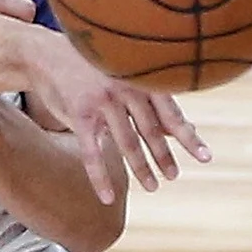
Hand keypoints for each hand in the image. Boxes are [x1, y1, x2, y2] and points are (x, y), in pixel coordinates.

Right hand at [22, 22, 207, 199]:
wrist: (45, 53)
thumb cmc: (93, 69)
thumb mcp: (125, 79)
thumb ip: (153, 103)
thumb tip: (185, 130)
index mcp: (141, 78)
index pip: (171, 112)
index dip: (188, 137)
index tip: (206, 157)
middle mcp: (125, 88)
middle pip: (151, 130)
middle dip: (163, 157)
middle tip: (174, 176)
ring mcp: (102, 101)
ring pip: (126, 143)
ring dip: (141, 168)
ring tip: (153, 186)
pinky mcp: (78, 114)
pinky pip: (92, 153)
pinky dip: (100, 177)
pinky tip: (107, 197)